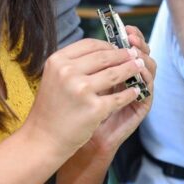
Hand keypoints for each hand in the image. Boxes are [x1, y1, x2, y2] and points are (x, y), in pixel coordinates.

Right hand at [22, 37, 146, 161]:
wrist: (42, 139)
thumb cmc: (51, 108)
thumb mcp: (55, 78)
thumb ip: (75, 64)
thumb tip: (105, 51)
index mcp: (58, 61)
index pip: (90, 44)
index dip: (108, 44)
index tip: (118, 47)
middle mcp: (68, 72)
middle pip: (105, 57)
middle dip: (124, 55)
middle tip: (135, 54)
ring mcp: (82, 90)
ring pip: (116, 74)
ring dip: (131, 69)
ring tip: (140, 67)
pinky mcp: (95, 108)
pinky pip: (119, 97)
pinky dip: (130, 93)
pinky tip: (136, 91)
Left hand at [85, 25, 156, 156]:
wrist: (79, 139)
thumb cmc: (76, 109)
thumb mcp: (82, 80)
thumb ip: (92, 63)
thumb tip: (98, 41)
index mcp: (118, 68)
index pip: (131, 45)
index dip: (131, 35)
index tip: (125, 28)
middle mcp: (130, 77)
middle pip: (143, 52)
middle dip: (138, 42)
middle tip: (132, 36)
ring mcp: (138, 90)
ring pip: (150, 67)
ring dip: (144, 57)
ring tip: (135, 52)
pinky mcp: (141, 105)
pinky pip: (148, 87)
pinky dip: (146, 77)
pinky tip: (139, 70)